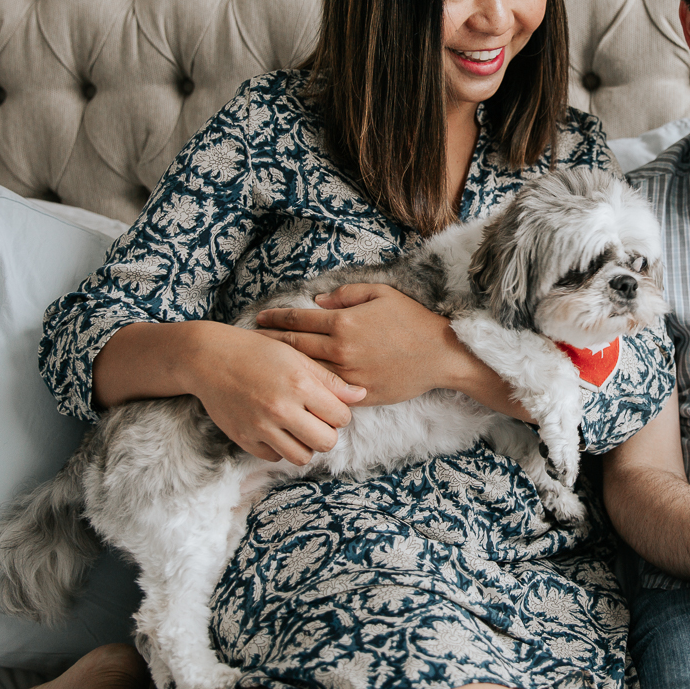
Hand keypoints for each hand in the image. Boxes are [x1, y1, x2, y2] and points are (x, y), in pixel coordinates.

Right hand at [185, 324, 365, 465]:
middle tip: (317, 420)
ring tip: (299, 428)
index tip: (331, 407)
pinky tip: (276, 429)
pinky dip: (280, 447)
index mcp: (300, 385)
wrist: (210, 358)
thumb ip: (330, 380)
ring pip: (302, 456)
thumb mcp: (298, 358)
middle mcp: (281, 408)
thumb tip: (361, 395)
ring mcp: (260, 426)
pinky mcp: (243, 438)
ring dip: (305, 445)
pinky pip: (274, 457)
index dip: (340, 414)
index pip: (341, 417)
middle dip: (327, 433)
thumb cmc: (259, 353)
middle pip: (326, 442)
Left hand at [253, 283, 472, 405]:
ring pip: (305, 372)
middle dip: (269, 342)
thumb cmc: (412, 320)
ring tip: (265, 366)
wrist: (440, 355)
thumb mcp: (382, 294)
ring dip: (283, 368)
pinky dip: (309, 388)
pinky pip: (326, 392)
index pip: (298, 319)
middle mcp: (341, 350)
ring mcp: (348, 376)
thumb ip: (346, 295)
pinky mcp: (359, 394)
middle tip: (249, 341)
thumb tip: (316, 303)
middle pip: (293, 346)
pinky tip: (295, 387)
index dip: (275, 318)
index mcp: (344, 322)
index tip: (259, 319)